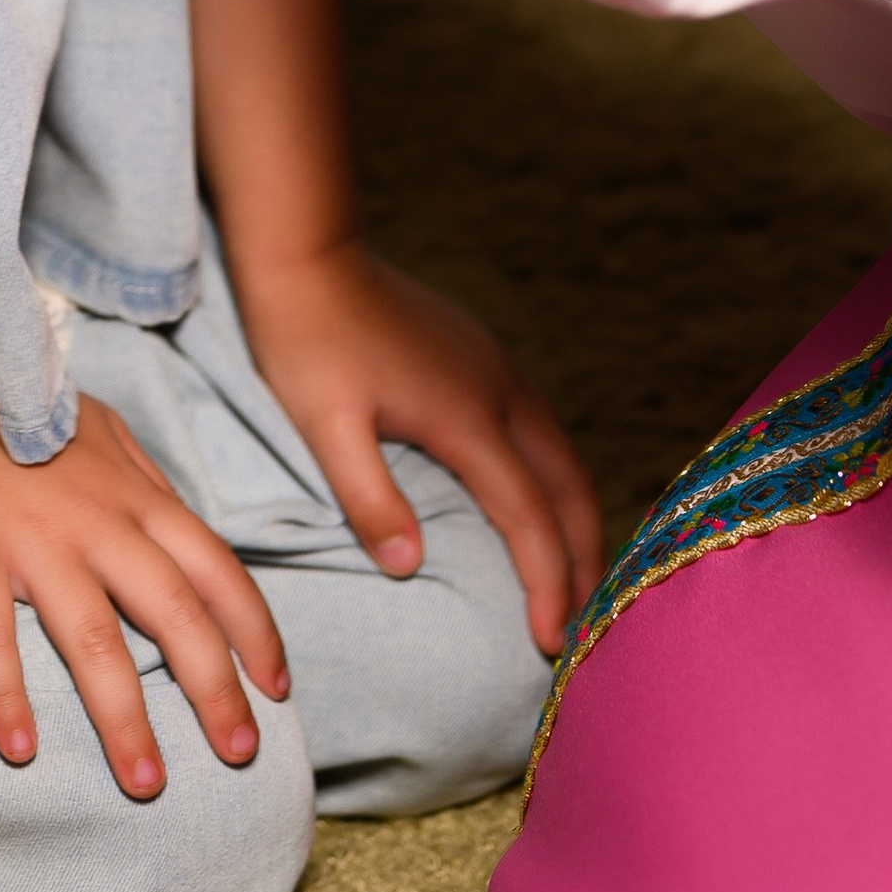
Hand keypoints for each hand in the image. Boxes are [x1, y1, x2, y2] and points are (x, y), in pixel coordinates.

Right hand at [0, 350, 287, 795]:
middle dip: (215, 689)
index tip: (277, 689)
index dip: (255, 631)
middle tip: (240, 754)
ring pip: (94, 640)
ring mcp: (31, 540)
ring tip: (147, 784)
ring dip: (125, 718)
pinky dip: (7, 696)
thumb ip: (144, 487)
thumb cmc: (14, 407)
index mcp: (135, 494)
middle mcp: (96, 521)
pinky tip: (20, 751)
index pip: (216, 568)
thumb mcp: (100, 433)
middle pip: (174, 613)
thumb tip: (185, 539)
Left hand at [230, 238, 601, 657]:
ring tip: (576, 576)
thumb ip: (367, 496)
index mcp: (468, 418)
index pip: (530, 519)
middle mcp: (498, 391)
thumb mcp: (324, 423)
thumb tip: (408, 567)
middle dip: (585, 560)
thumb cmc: (306, 338)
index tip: (551, 644)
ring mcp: (493, 367)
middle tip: (586, 625)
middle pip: (569, 489)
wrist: (307, 248)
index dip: (547, 585)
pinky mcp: (479, 353)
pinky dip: (554, 479)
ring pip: (561, 455)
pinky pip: (540, 428)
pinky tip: (537, 499)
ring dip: (576, 518)